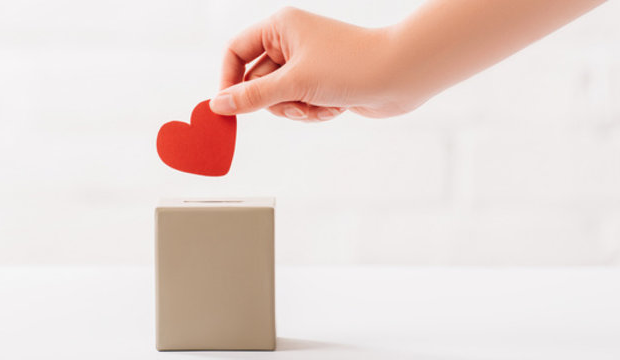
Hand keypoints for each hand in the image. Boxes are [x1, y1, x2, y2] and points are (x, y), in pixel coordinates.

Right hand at [209, 7, 424, 120]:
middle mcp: (290, 42)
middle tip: (295, 104)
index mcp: (279, 27)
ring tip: (319, 105)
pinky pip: (298, 105)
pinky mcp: (320, 83)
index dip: (227, 80)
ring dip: (295, 109)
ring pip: (276, 98)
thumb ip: (251, 97)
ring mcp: (305, 63)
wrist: (402, 75)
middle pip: (255, 81)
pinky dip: (311, 112)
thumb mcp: (294, 84)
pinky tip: (333, 107)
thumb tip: (217, 105)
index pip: (235, 52)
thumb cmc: (352, 66)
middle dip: (274, 101)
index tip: (227, 107)